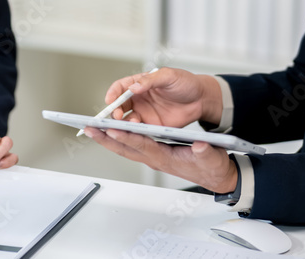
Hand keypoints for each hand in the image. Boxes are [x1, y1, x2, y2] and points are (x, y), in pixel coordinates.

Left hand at [84, 127, 237, 192]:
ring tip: (92, 127)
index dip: (127, 137)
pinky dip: (118, 138)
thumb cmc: (213, 167)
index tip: (112, 128)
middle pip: (125, 148)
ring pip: (125, 147)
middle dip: (106, 138)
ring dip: (108, 138)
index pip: (142, 146)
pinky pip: (131, 146)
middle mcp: (155, 159)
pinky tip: (109, 130)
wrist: (216, 176)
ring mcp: (153, 157)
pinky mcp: (154, 153)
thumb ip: (205, 152)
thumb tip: (200, 145)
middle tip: (88, 128)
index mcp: (166, 158)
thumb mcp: (213, 158)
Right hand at [103, 67, 223, 127]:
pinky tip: (136, 133)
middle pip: (119, 105)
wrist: (201, 99)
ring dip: (123, 123)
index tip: (110, 100)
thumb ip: (150, 80)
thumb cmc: (185, 83)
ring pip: (126, 119)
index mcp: (140, 83)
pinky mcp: (152, 126)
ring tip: (129, 124)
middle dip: (114, 111)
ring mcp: (144, 113)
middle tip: (115, 116)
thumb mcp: (168, 76)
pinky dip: (134, 132)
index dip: (113, 93)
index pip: (120, 87)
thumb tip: (133, 87)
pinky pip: (139, 130)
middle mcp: (138, 99)